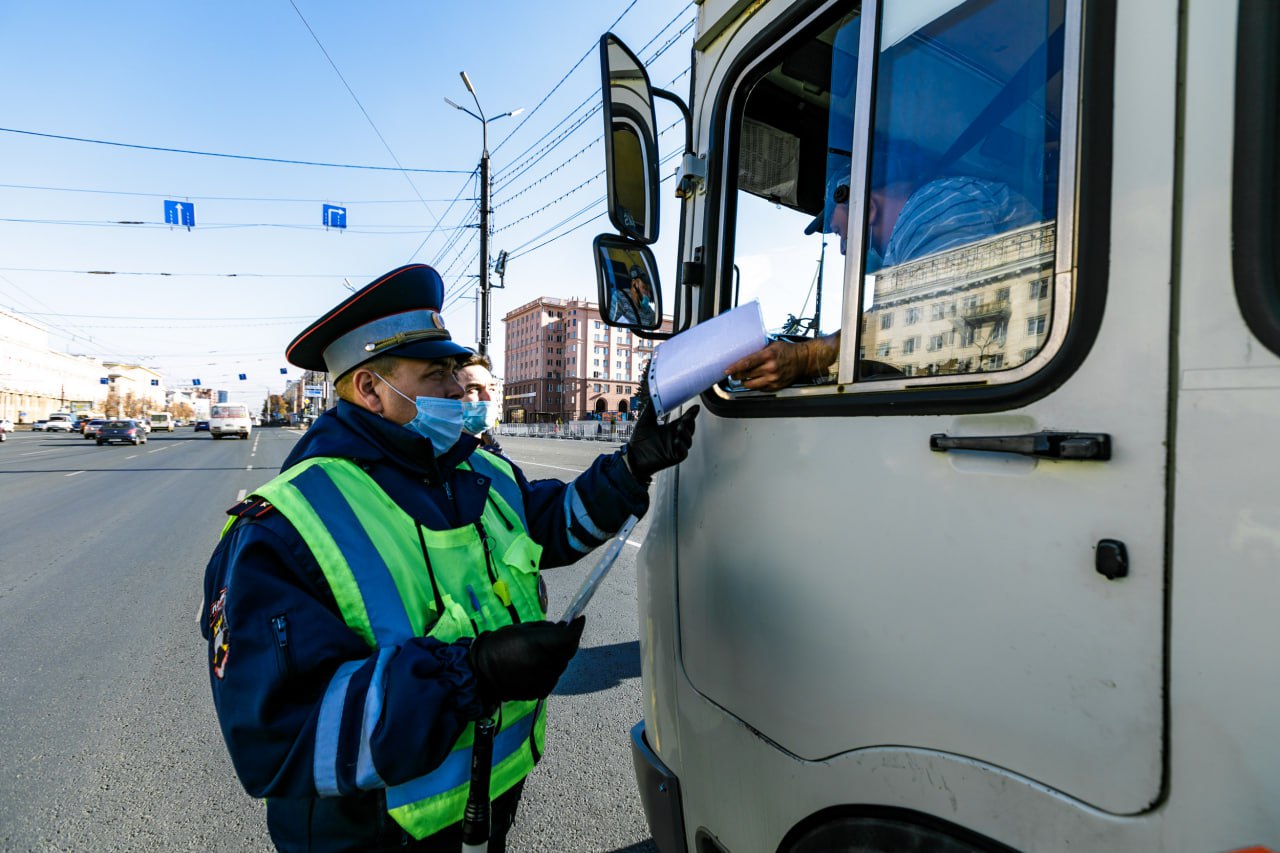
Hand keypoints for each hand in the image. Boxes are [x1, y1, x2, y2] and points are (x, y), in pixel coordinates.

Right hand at [469, 617, 584, 702]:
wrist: (481, 673)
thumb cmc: (499, 645)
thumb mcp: (521, 629)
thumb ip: (545, 629)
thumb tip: (562, 628)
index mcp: (537, 645)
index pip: (569, 637)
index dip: (577, 628)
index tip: (579, 619)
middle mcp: (543, 664)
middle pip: (568, 652)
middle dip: (567, 642)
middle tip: (561, 634)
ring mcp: (542, 681)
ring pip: (561, 666)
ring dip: (558, 657)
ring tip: (543, 652)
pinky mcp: (539, 692)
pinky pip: (553, 678)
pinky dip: (550, 670)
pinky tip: (537, 666)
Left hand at [625, 398, 698, 483]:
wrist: (632, 457)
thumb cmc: (639, 441)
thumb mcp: (645, 421)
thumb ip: (651, 408)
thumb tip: (654, 394)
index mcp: (670, 428)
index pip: (685, 420)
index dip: (691, 414)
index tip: (695, 408)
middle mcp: (674, 437)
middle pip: (689, 429)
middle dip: (690, 422)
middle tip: (688, 416)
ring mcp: (675, 448)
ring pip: (688, 440)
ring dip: (686, 433)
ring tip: (681, 427)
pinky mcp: (673, 457)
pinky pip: (683, 452)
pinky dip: (682, 446)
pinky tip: (677, 441)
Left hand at [724, 333, 839, 390]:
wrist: (803, 360)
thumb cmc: (787, 351)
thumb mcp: (772, 346)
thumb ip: (759, 351)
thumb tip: (743, 355)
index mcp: (768, 356)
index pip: (747, 363)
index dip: (735, 367)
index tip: (726, 370)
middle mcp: (770, 368)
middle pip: (746, 375)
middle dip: (737, 375)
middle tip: (732, 373)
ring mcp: (773, 379)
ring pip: (751, 384)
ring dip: (744, 382)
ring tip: (742, 378)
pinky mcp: (776, 386)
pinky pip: (759, 389)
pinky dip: (754, 385)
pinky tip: (754, 380)